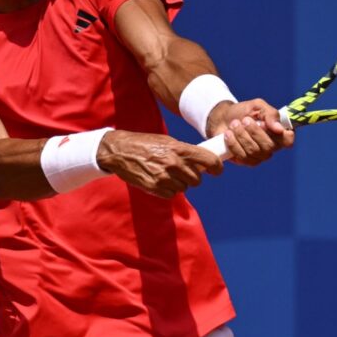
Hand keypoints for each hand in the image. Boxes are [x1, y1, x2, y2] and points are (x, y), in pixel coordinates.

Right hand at [97, 130, 222, 198]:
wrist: (120, 151)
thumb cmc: (145, 143)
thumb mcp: (167, 141)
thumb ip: (185, 152)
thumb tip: (203, 163)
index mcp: (179, 149)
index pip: (209, 160)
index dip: (216, 167)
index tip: (216, 170)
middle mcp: (174, 163)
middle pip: (197, 179)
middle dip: (192, 176)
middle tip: (182, 171)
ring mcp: (164, 177)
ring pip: (184, 188)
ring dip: (179, 183)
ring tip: (166, 173)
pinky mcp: (155, 188)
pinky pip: (171, 194)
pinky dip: (168, 190)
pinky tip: (159, 180)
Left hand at [207, 99, 294, 165]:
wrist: (223, 118)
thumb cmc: (244, 112)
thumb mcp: (258, 106)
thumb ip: (270, 114)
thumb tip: (279, 129)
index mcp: (278, 133)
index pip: (288, 140)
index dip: (283, 136)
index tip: (268, 125)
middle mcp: (271, 147)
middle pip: (269, 146)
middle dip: (254, 132)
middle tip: (245, 120)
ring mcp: (259, 156)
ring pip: (254, 151)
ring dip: (242, 135)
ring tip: (234, 124)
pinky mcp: (245, 161)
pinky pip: (242, 156)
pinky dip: (234, 143)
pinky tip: (228, 134)